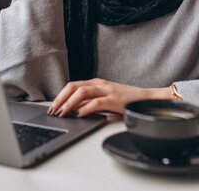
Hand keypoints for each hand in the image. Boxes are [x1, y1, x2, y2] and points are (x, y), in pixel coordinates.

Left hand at [47, 78, 174, 117]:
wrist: (146, 99)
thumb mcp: (105, 99)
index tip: (52, 106)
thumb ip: (90, 103)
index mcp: (95, 82)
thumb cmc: (125, 100)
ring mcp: (106, 90)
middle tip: (53, 111)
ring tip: (62, 113)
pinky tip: (79, 115)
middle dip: (60, 99)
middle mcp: (99, 84)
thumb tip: (73, 111)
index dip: (60, 95)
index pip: (72, 85)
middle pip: (73, 87)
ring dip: (69, 103)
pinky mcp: (114, 99)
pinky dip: (85, 109)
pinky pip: (96, 102)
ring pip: (81, 92)